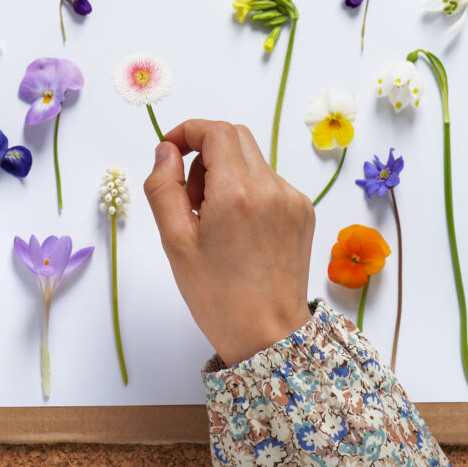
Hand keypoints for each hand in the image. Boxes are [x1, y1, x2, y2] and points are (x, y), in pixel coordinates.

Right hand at [143, 120, 314, 365]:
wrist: (269, 335)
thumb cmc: (217, 296)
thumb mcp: (175, 241)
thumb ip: (163, 186)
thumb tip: (166, 151)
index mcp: (237, 193)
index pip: (215, 131)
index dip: (187, 132)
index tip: (170, 153)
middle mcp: (271, 188)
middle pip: (235, 137)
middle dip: (204, 153)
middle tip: (190, 196)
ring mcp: (293, 200)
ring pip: (252, 160)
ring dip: (225, 173)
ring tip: (212, 220)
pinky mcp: (304, 213)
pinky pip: (269, 183)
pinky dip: (247, 191)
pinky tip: (238, 231)